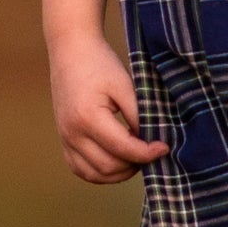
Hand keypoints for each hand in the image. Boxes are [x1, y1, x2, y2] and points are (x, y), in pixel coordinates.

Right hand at [50, 30, 167, 184]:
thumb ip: (138, 115)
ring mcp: (65, 138)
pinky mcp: (64, 140)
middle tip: (150, 150)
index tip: (164, 147)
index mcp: (88, 117)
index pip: (123, 149)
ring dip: (118, 172)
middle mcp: (72, 133)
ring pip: (95, 174)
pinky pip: (81, 170)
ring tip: (135, 156)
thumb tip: (152, 141)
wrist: (71, 51)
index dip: (147, 153)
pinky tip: (117, 160)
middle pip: (109, 167)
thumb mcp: (124, 85)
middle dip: (134, 164)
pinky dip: (101, 172)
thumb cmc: (99, 64)